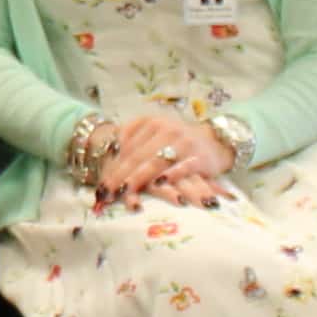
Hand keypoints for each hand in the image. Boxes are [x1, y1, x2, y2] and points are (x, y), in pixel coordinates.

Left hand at [81, 110, 229, 202]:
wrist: (216, 140)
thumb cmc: (178, 140)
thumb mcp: (155, 131)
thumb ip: (133, 138)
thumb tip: (108, 153)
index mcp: (151, 123)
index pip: (127, 147)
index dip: (112, 167)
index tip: (100, 185)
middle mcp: (166, 130)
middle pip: (138, 156)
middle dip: (120, 177)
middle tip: (106, 194)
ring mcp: (184, 143)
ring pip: (156, 161)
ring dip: (139, 178)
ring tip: (125, 192)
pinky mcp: (200, 157)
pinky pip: (184, 167)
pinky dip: (172, 175)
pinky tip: (161, 183)